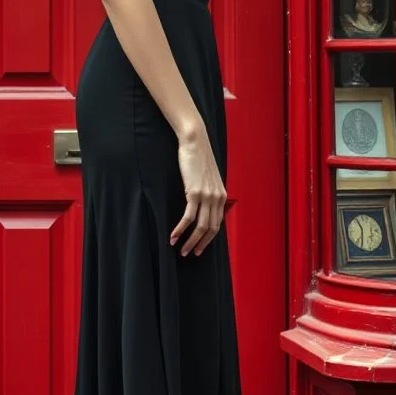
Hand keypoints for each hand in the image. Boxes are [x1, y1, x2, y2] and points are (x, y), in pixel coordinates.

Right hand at [170, 126, 226, 256]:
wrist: (195, 141)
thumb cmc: (198, 157)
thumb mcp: (208, 176)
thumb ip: (208, 190)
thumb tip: (202, 201)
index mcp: (222, 195)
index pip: (217, 223)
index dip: (209, 238)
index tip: (200, 247)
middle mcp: (217, 198)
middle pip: (210, 229)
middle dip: (200, 244)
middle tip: (190, 253)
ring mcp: (207, 196)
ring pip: (200, 226)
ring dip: (190, 241)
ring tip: (181, 250)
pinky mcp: (195, 192)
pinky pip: (188, 217)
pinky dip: (181, 229)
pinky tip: (173, 236)